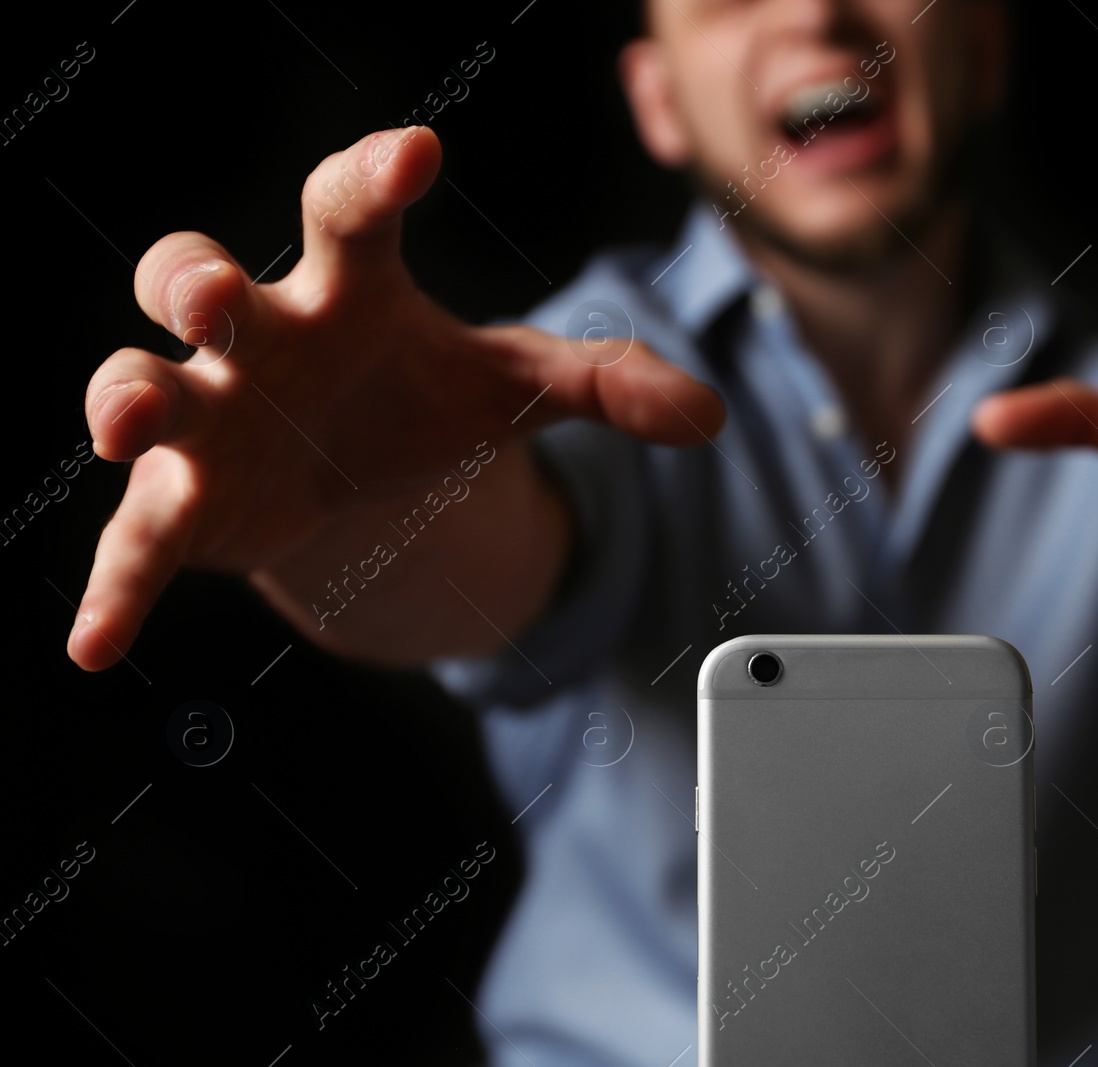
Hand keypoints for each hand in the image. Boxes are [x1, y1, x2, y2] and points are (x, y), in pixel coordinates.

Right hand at [74, 125, 723, 669]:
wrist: (364, 472)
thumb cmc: (427, 399)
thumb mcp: (522, 389)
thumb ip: (610, 385)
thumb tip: (709, 416)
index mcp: (349, 288)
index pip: (350, 212)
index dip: (376, 179)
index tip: (417, 153)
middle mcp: (263, 338)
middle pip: (203, 282)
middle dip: (197, 281)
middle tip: (215, 292)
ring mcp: (215, 421)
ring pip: (147, 392)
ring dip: (130, 400)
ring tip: (133, 419)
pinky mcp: (192, 506)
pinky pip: (138, 540)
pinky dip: (117, 586)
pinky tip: (95, 643)